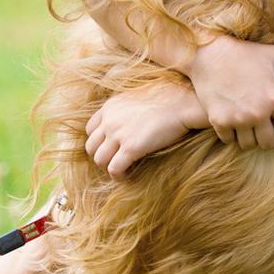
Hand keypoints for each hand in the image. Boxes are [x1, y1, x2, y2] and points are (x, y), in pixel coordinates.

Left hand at [85, 81, 205, 179]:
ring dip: (109, 168)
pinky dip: (119, 176)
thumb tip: (129, 122)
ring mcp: (118, 134)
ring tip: (123, 170)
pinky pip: (114, 169)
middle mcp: (110, 120)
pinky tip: (129, 175)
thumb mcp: (138, 97)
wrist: (183, 102)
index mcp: (110, 106)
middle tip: (116, 162)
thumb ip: (126, 109)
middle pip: (91, 147)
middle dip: (102, 157)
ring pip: (99, 160)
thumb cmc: (169, 99)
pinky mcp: (131, 147)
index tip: (111, 148)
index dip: (99, 142)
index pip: (90, 129)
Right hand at [186, 35, 273, 150]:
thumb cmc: (244, 53)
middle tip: (268, 133)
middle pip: (269, 143)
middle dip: (270, 140)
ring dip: (250, 139)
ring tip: (250, 130)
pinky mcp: (218, 121)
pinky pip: (228, 141)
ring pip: (248, 145)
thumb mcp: (273, 54)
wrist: (208, 53)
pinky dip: (232, 136)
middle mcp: (256, 112)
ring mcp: (236, 118)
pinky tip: (233, 126)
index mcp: (273, 99)